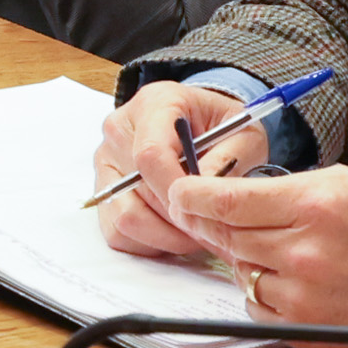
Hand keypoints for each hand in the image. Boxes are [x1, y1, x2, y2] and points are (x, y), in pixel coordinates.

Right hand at [88, 80, 255, 253]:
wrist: (201, 126)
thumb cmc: (222, 127)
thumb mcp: (243, 132)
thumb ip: (229, 157)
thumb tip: (205, 187)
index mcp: (153, 104)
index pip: (150, 154)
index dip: (176, 189)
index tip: (203, 208)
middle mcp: (119, 130)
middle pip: (138, 191)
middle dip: (178, 218)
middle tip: (212, 229)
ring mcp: (106, 163)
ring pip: (126, 218)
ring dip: (165, 236)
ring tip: (196, 232)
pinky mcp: (104, 192)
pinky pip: (118, 232)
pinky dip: (150, 243)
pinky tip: (176, 232)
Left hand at [162, 161, 347, 324]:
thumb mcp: (345, 186)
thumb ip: (284, 190)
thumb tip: (227, 198)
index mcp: (314, 206)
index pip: (226, 201)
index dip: (192, 196)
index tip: (179, 193)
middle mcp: (302, 253)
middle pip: (224, 237)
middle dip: (212, 226)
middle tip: (210, 218)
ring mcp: (301, 298)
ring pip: (238, 274)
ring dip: (248, 262)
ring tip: (288, 254)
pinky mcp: (302, 331)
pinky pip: (257, 308)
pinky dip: (266, 295)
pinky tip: (299, 284)